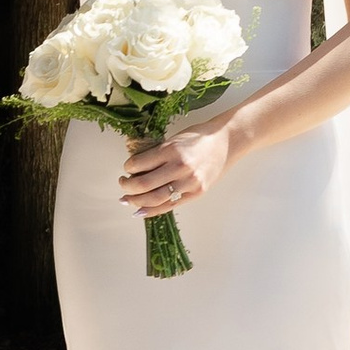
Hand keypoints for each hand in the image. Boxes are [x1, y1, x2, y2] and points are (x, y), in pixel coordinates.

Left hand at [121, 119, 236, 212]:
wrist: (227, 141)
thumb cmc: (199, 137)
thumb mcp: (175, 139)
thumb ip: (157, 153)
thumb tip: (136, 169)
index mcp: (172, 149)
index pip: (139, 163)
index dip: (128, 168)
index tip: (127, 168)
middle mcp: (180, 167)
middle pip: (144, 184)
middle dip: (127, 187)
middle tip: (122, 184)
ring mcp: (189, 182)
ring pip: (155, 198)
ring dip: (136, 201)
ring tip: (127, 199)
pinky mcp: (196, 193)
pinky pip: (169, 205)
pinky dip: (152, 210)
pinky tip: (140, 211)